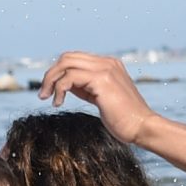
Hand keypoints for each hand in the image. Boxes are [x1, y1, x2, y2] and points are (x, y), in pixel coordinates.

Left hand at [38, 52, 157, 144]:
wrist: (143, 128)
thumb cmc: (124, 119)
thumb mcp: (100, 98)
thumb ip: (85, 87)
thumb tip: (64, 85)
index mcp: (108, 64)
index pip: (75, 58)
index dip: (58, 72)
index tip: (50, 90)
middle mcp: (107, 62)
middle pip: (67, 57)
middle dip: (50, 74)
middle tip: (43, 94)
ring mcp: (105, 69)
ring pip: (65, 63)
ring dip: (51, 80)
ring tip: (46, 98)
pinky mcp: (102, 80)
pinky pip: (69, 77)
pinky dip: (59, 89)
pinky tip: (58, 103)